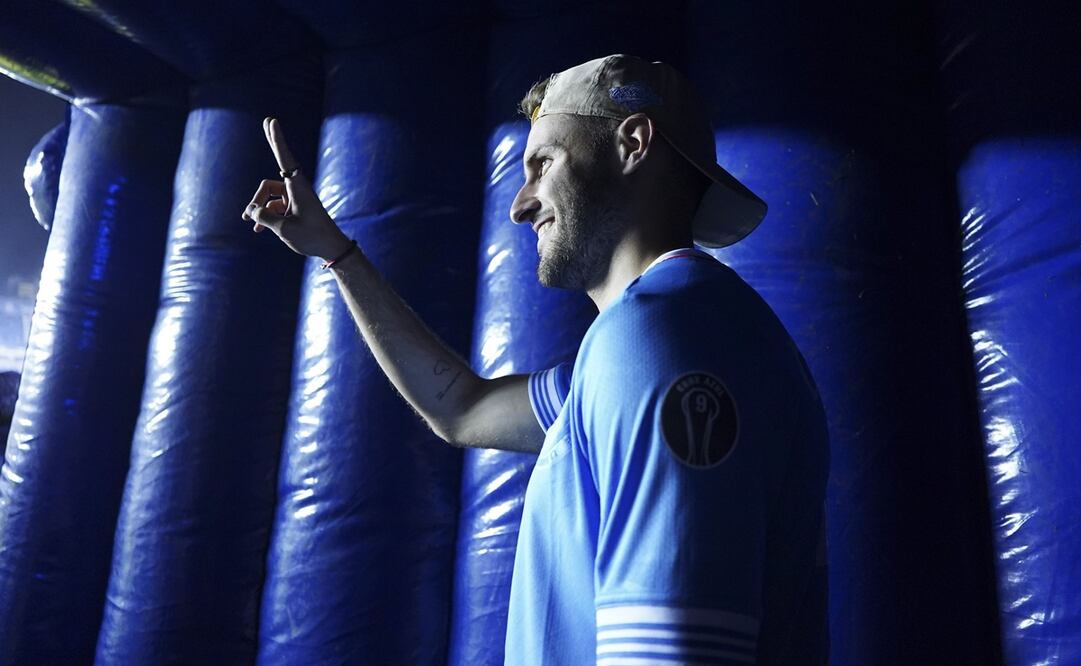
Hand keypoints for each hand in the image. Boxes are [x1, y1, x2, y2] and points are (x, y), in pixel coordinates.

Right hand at [242, 117, 351, 259]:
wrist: (331, 249)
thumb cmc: (312, 237)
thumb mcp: (284, 229)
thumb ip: (264, 217)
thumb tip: (252, 210)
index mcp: (298, 187)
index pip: (284, 158)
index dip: (276, 139)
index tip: (271, 121)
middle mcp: (296, 189)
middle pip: (268, 186)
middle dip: (257, 197)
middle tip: (253, 178)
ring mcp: (295, 198)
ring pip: (269, 197)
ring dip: (259, 208)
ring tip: (249, 223)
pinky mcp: (294, 206)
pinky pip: (274, 206)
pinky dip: (266, 214)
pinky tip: (257, 229)